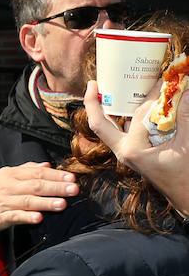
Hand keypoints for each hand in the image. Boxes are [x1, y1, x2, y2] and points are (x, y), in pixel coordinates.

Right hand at [0, 162, 77, 232]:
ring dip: (45, 202)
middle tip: (73, 190)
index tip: (71, 178)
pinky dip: (27, 217)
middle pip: (35, 186)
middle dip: (56, 188)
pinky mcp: (1, 216)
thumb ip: (28, 169)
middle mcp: (9, 186)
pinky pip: (15, 216)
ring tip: (62, 204)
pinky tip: (39, 218)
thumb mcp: (9, 175)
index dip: (55, 175)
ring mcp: (5, 202)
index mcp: (12, 174)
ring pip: (27, 201)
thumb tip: (48, 165)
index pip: (37, 173)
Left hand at [84, 80, 188, 213]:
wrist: (185, 197)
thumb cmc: (185, 174)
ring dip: (99, 109)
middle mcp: (124, 150)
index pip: (141, 113)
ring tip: (95, 88)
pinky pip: (117, 131)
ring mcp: (126, 152)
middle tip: (95, 80)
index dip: (154, 93)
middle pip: (103, 122)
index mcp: (133, 149)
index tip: (165, 78)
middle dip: (97, 102)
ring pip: (105, 128)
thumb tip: (184, 91)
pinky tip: (117, 102)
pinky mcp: (131, 152)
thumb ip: (184, 117)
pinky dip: (116, 117)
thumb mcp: (186, 143)